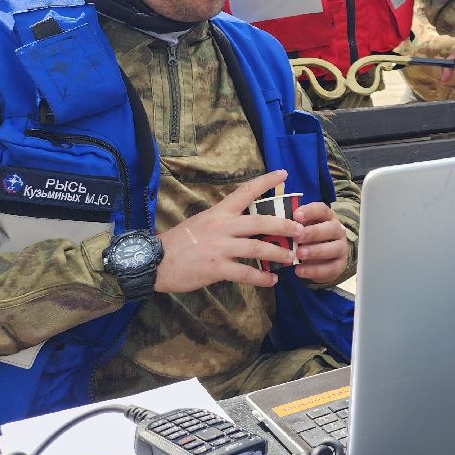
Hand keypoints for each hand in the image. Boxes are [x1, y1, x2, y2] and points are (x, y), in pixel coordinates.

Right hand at [156, 170, 300, 293]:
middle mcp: (222, 226)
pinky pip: (246, 273)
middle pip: (261, 221)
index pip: (245, 191)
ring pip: (258, 248)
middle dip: (285, 225)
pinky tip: (272, 281)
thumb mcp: (201, 222)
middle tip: (301, 230)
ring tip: (291, 258)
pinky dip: (262, 278)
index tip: (284, 174)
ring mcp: (220, 247)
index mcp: (219, 212)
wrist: (153, 261)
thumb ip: (224, 221)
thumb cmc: (179, 242)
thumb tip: (248, 222)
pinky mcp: (216, 268)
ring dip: (278, 254)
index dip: (266, 182)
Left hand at [293, 201, 349, 285]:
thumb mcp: (300, 230)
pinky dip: (314, 270)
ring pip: (334, 248)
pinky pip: (331, 268)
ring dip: (316, 251)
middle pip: (331, 228)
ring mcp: (341, 248)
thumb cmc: (306, 240)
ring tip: (299, 254)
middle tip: (297, 238)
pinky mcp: (340, 265)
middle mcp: (337, 230)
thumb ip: (293, 226)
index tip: (296, 216)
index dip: (310, 211)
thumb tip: (278, 224)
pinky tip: (299, 271)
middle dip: (313, 233)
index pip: (322, 209)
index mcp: (327, 217)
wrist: (320, 261)